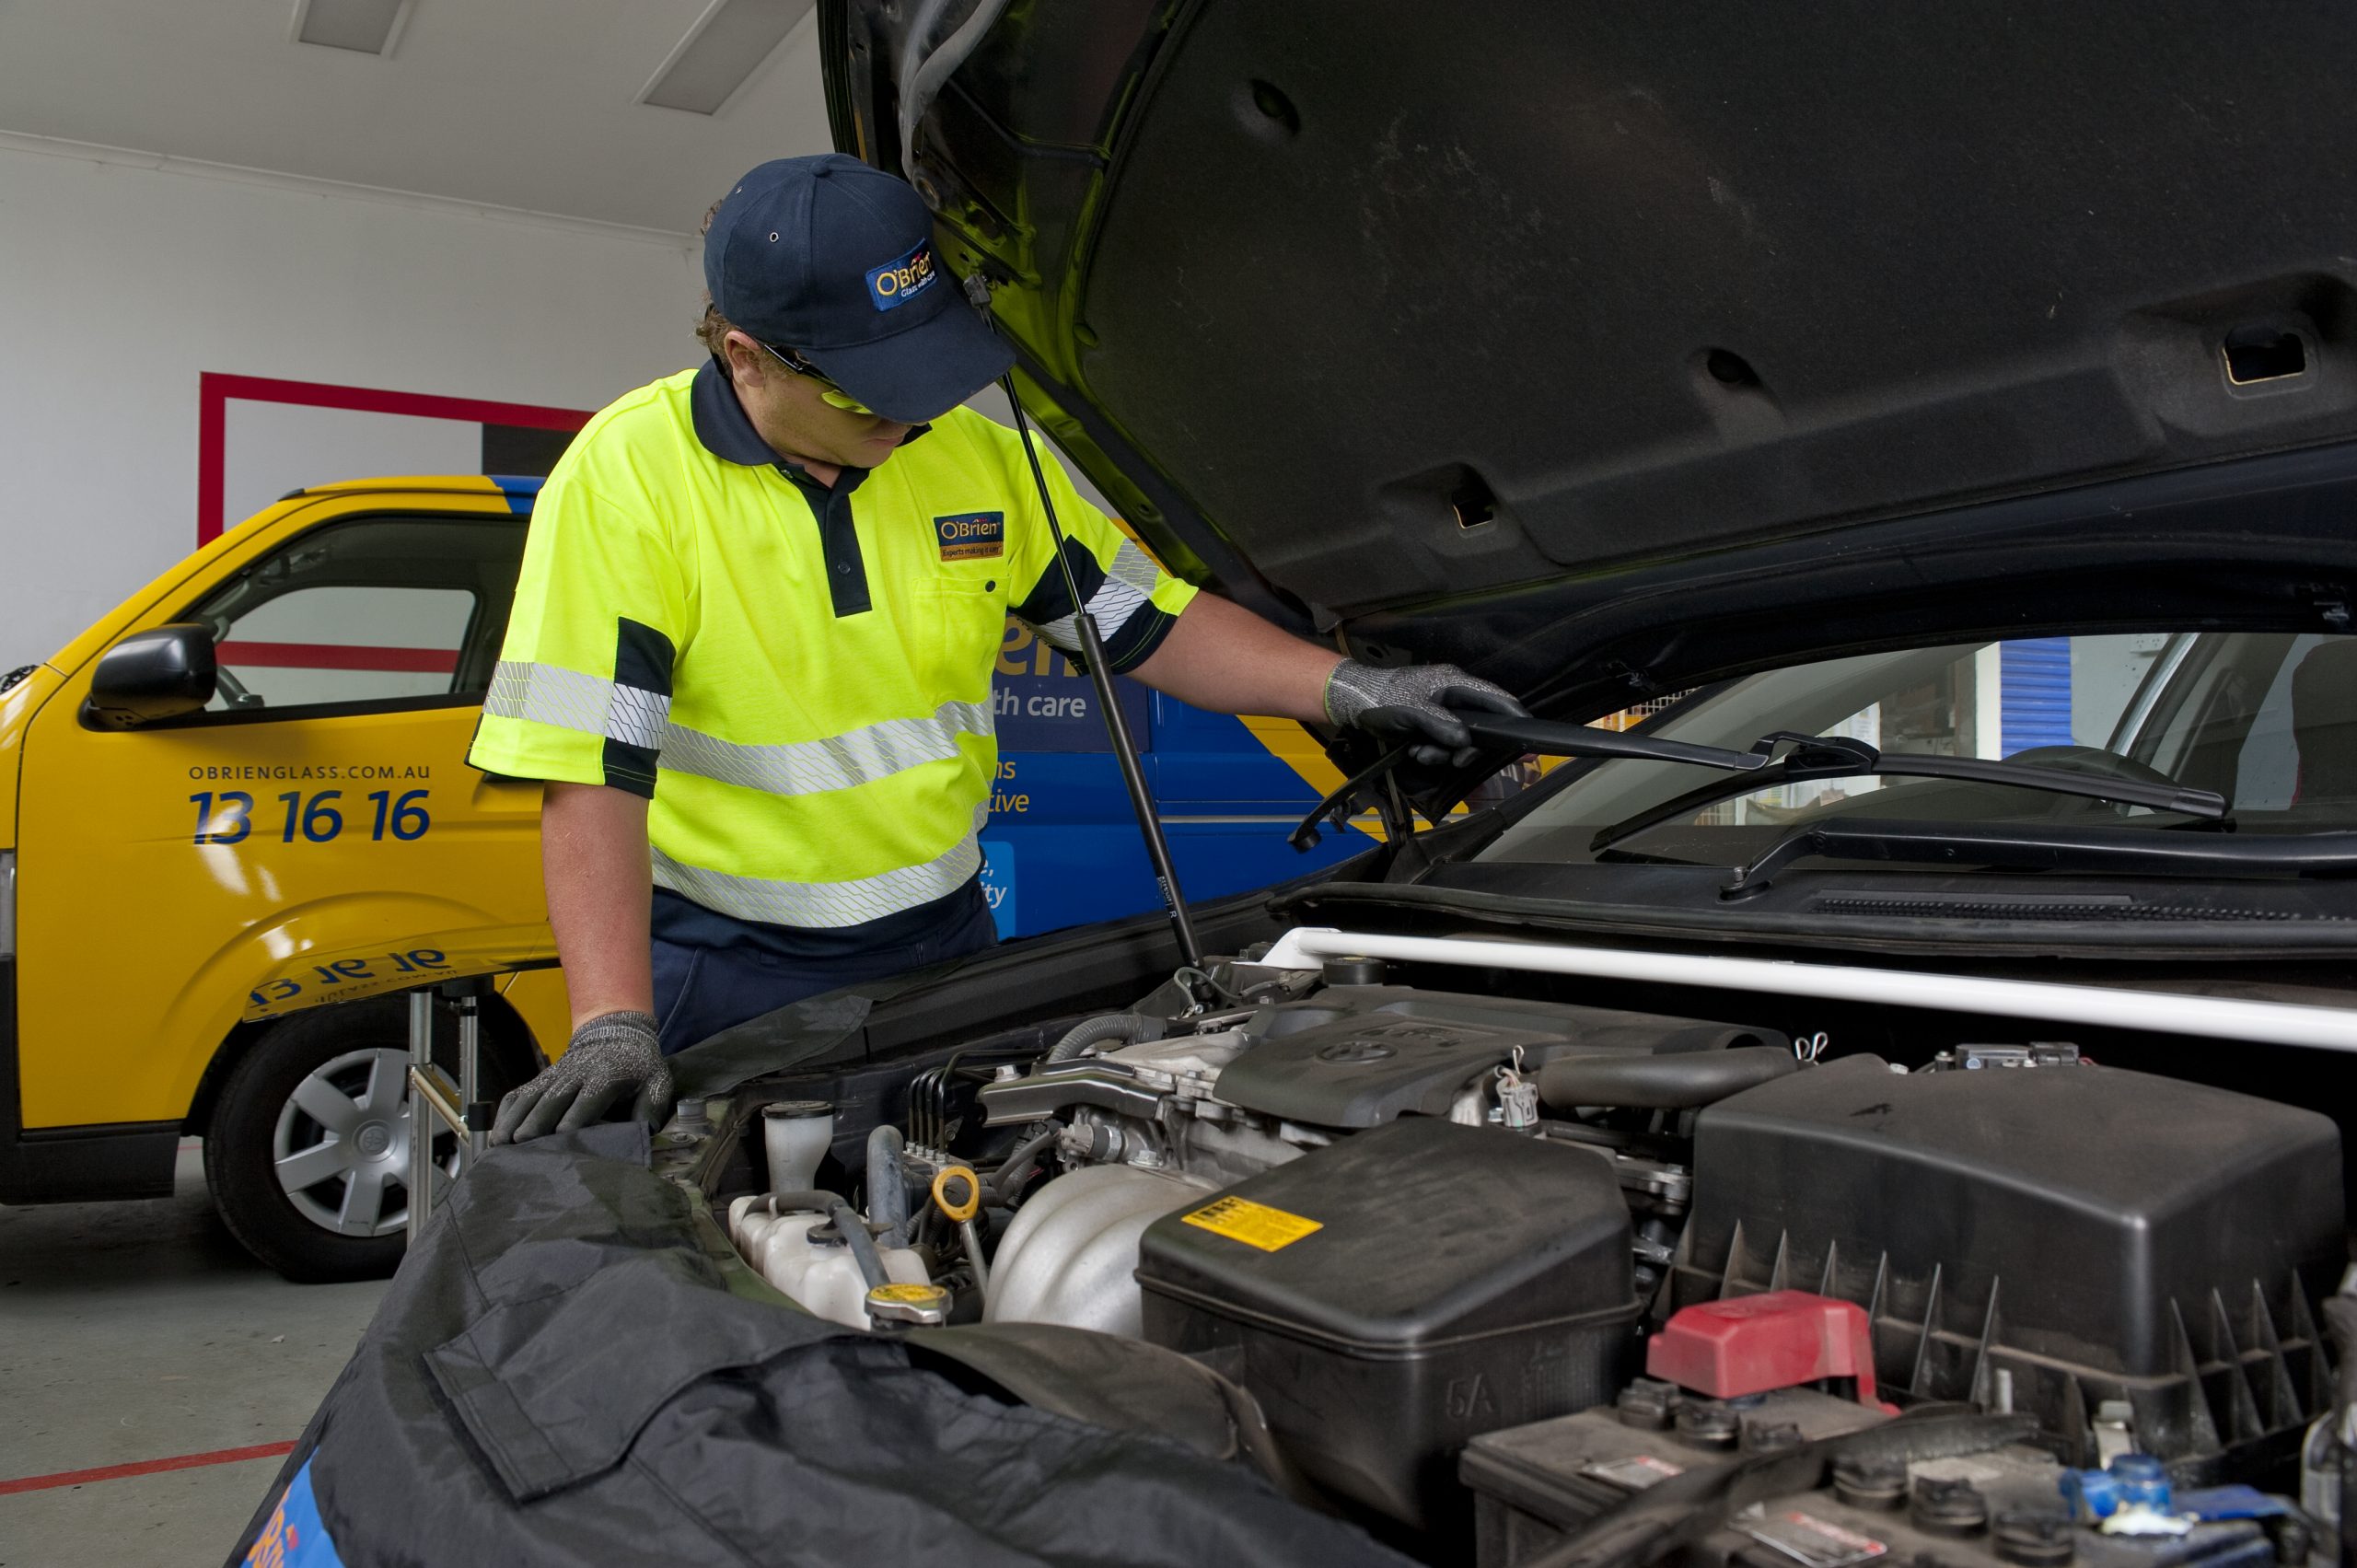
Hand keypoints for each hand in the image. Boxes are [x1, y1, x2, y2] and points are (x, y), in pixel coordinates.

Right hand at [489, 1011, 671, 1144]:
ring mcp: (554, 1076)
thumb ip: (651, 1108)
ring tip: (501, 1144)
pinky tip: (496, 1134)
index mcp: (606, 1076)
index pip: (589, 1097)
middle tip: (522, 1143)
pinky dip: (505, 1113)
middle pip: (552, 1098)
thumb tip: (644, 1132)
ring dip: (514, 1119)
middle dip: (537, 1120)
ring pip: (530, 1096)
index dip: (576, 1115)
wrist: (616, 1032)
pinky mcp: (540, 1079)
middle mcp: (575, 1074)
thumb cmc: (639, 1066)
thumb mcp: (656, 1082)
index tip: (563, 1134)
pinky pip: (518, 1094)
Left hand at [1323, 660, 1528, 767]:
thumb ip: (1441, 725)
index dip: (1514, 716)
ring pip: (1459, 740)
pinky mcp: (1430, 724)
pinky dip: (1431, 751)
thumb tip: (1465, 742)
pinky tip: (1415, 751)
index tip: (1528, 737)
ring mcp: (1442, 711)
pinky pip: (1442, 743)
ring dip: (1443, 752)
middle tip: (1456, 761)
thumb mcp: (1412, 711)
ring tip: (1421, 753)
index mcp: (1454, 683)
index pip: (1495, 698)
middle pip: (1479, 726)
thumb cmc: (1381, 698)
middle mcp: (1452, 696)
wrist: (1351, 701)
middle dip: (1465, 748)